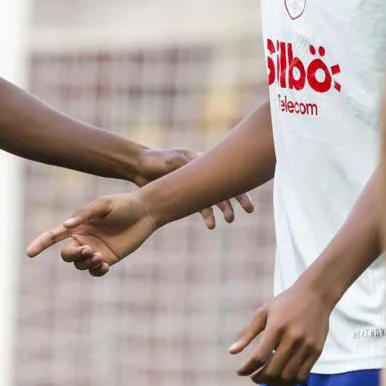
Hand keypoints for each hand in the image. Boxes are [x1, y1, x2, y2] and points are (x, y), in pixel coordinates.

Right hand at [25, 192, 156, 275]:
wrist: (145, 212)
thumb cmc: (123, 204)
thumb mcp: (102, 204)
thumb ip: (84, 214)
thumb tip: (65, 225)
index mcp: (77, 225)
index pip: (53, 236)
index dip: (40, 244)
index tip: (29, 253)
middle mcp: (83, 239)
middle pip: (66, 255)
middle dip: (73, 255)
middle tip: (89, 249)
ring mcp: (95, 250)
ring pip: (80, 265)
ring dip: (86, 263)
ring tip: (100, 257)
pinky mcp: (108, 259)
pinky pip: (95, 272)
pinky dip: (96, 271)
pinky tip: (104, 264)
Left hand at [134, 147, 255, 228]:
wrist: (137, 167)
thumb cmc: (154, 160)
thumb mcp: (170, 160)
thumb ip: (186, 167)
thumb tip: (202, 173)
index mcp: (201, 161)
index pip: (224, 172)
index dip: (237, 184)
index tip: (247, 195)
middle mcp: (201, 172)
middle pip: (224, 185)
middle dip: (236, 198)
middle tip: (248, 211)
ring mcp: (194, 185)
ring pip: (214, 198)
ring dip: (222, 209)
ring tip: (229, 221)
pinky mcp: (185, 196)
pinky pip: (200, 206)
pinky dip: (207, 215)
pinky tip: (211, 225)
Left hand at [229, 278, 331, 385]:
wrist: (315, 295)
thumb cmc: (285, 303)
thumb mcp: (263, 312)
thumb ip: (247, 333)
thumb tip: (231, 352)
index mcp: (276, 327)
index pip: (259, 356)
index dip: (247, 368)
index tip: (240, 372)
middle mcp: (292, 338)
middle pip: (273, 369)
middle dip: (260, 378)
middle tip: (254, 377)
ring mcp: (306, 346)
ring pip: (288, 376)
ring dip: (274, 383)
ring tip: (267, 379)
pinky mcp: (317, 351)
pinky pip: (302, 375)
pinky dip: (289, 381)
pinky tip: (281, 377)